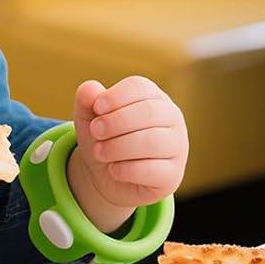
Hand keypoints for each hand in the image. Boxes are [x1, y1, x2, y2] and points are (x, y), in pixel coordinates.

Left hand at [67, 76, 188, 226]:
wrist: (106, 176)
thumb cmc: (103, 138)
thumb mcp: (88, 117)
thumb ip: (87, 100)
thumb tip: (90, 88)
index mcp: (153, 96)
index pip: (140, 87)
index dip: (116, 96)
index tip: (96, 109)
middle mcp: (172, 118)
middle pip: (150, 111)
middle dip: (116, 122)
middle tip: (96, 132)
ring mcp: (177, 147)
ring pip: (153, 141)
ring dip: (118, 147)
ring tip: (99, 152)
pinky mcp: (174, 175)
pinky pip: (154, 170)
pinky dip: (127, 170)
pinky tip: (113, 170)